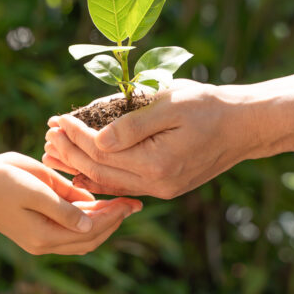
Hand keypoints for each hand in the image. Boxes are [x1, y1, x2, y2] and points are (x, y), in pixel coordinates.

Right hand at [0, 152, 141, 254]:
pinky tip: (95, 206)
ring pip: (80, 239)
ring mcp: (38, 240)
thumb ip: (64, 205)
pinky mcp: (34, 232)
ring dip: (102, 224)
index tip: (132, 200)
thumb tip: (92, 217)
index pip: (91, 230)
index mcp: (44, 234)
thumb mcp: (36, 187)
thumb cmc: (1, 179)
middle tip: (132, 202)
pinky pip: (68, 234)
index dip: (114, 215)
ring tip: (119, 205)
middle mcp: (43, 244)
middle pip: (89, 239)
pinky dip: (85, 223)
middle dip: (113, 221)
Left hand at [43, 80, 267, 198]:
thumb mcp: (170, 104)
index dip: (75, 135)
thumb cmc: (209, 107)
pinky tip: (85, 168)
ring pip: (110, 181)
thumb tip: (96, 140)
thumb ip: (132, 125)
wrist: (244, 126)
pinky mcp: (166, 187)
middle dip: (71, 151)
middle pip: (100, 170)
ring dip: (81, 166)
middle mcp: (157, 184)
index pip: (101, 152)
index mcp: (156, 164)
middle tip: (49, 134)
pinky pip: (125, 185)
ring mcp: (162, 189)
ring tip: (57, 151)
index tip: (57, 119)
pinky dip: (102, 175)